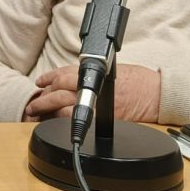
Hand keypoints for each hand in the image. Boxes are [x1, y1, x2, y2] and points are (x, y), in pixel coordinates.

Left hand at [24, 63, 159, 122]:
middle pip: (59, 91)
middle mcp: (93, 88)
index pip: (63, 74)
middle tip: (33, 105)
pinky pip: (77, 122)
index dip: (48, 78)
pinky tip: (56, 122)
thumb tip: (70, 77)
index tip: (40, 83)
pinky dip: (63, 122)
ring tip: (37, 115)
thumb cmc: (138, 80)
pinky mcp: (102, 120)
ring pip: (63, 108)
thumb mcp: (111, 67)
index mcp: (94, 72)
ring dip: (48, 111)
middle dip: (43, 99)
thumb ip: (90, 72)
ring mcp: (97, 105)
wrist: (156, 93)